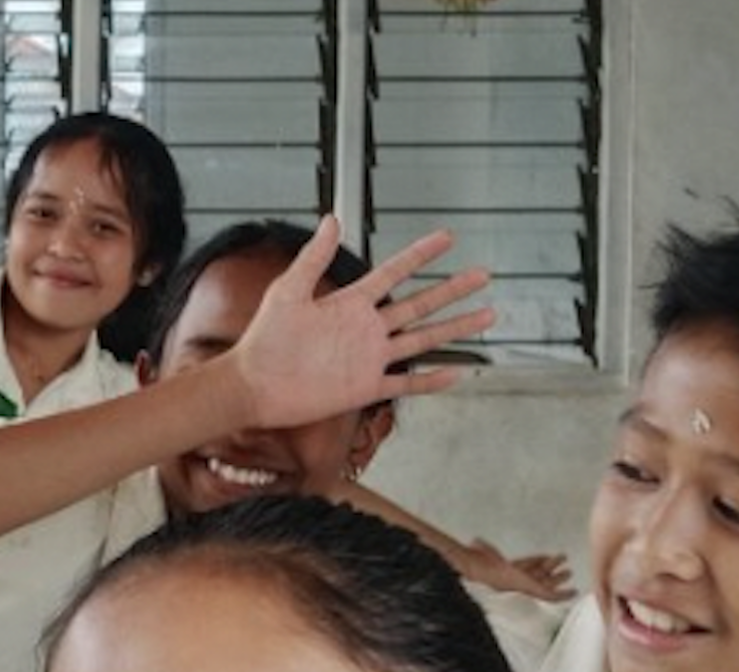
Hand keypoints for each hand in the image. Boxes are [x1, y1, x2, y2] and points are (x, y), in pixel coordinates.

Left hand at [228, 217, 493, 432]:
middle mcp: (365, 329)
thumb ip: (314, 257)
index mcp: (349, 303)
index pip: (393, 273)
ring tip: (486, 315)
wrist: (252, 385)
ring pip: (422, 341)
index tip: (447, 237)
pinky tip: (456, 371)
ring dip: (454, 329)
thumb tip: (332, 218)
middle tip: (482, 275)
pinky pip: (404, 384)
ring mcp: (368, 359)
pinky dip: (430, 380)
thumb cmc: (263, 338)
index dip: (420, 254)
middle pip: (419, 305)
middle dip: (452, 290)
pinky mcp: (364, 387)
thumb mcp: (288, 291)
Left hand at [464, 540, 573, 600]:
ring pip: (547, 582)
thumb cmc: (476, 564)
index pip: (527, 566)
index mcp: (508, 571)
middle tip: (563, 565)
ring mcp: (526, 586)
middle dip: (551, 570)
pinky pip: (551, 596)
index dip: (537, 561)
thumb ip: (483, 548)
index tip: (547, 556)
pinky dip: (563, 595)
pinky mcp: (532, 590)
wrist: (477, 572)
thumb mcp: (484, 553)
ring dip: (559, 578)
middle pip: (539, 575)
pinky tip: (573, 592)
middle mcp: (518, 580)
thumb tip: (475, 541)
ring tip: (570, 573)